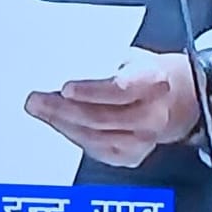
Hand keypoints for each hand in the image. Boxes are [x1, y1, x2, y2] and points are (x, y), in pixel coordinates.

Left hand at [24, 48, 199, 167]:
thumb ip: (102, 59)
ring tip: (41, 110)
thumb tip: (61, 60)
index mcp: (151, 80)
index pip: (120, 89)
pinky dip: (74, 136)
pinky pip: (96, 150)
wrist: (173, 97)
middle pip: (100, 117)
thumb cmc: (143, 73)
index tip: (65, 88)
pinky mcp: (132, 156)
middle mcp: (152, 113)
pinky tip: (60, 124)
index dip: (90, 91)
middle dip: (63, 110)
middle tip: (37, 100)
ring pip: (94, 137)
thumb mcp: (129, 55)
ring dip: (62, 123)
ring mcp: (143, 139)